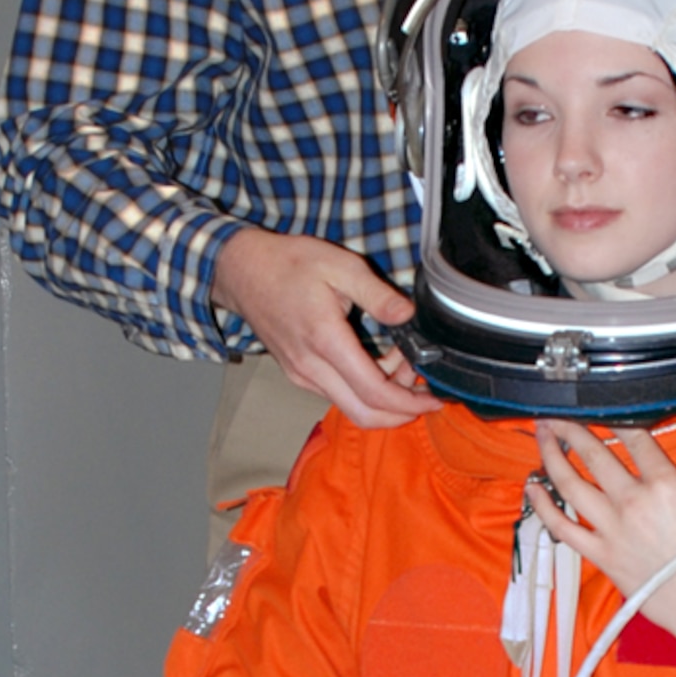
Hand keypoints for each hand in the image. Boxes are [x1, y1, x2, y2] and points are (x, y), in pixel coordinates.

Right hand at [212, 228, 438, 428]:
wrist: (242, 271)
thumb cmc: (289, 263)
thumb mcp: (340, 264)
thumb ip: (377, 294)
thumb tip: (408, 316)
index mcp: (325, 340)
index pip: (372, 391)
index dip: (407, 401)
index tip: (433, 398)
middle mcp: (311, 366)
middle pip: (363, 413)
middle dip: (401, 412)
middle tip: (425, 394)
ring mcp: (301, 374)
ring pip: (350, 407)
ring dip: (383, 399)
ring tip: (402, 365)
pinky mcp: (297, 374)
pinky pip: (336, 396)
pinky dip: (364, 392)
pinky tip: (377, 365)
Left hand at [527, 421, 675, 676]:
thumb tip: (673, 472)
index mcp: (666, 484)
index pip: (633, 437)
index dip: (615, 417)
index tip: (601, 408)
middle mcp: (633, 502)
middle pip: (593, 453)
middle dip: (570, 427)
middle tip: (556, 414)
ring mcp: (612, 530)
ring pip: (570, 484)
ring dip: (551, 456)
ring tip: (541, 437)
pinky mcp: (601, 557)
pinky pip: (562, 527)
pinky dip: (543, 506)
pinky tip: (532, 489)